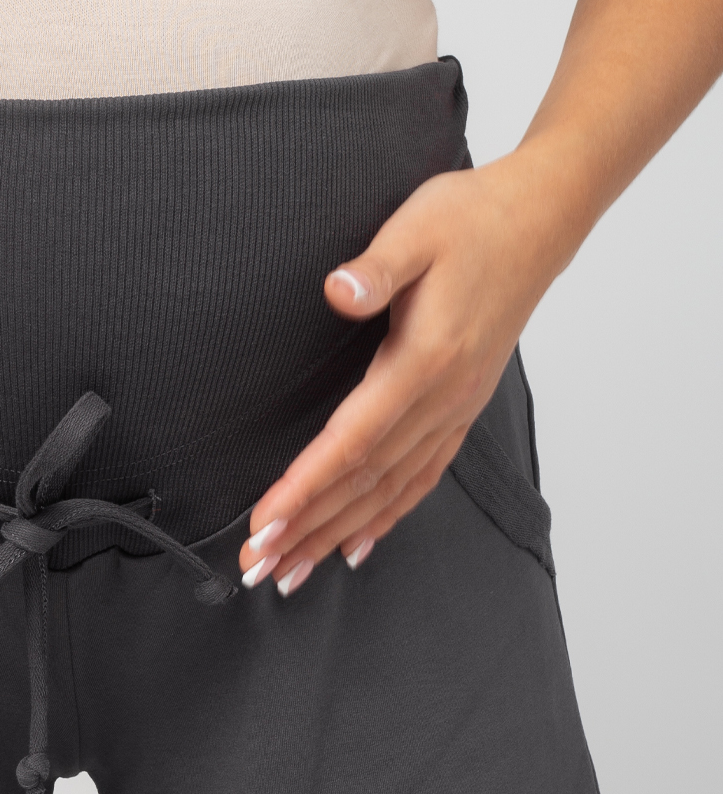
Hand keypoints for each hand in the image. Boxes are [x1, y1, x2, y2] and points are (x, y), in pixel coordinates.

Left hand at [239, 152, 569, 591]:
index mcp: (425, 362)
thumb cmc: (470, 220)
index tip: (266, 523)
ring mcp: (454, 410)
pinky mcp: (459, 409)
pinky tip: (356, 546)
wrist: (536, 221)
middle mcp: (442, 400)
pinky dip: (386, 518)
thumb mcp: (417, 228)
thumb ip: (377, 266)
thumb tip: (339, 290)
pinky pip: (420, 479)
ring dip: (336, 535)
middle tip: (257, 567)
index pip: (352, 441)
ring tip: (291, 573)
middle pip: (364, 482)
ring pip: (388, 491)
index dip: (306, 487)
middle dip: (306, 529)